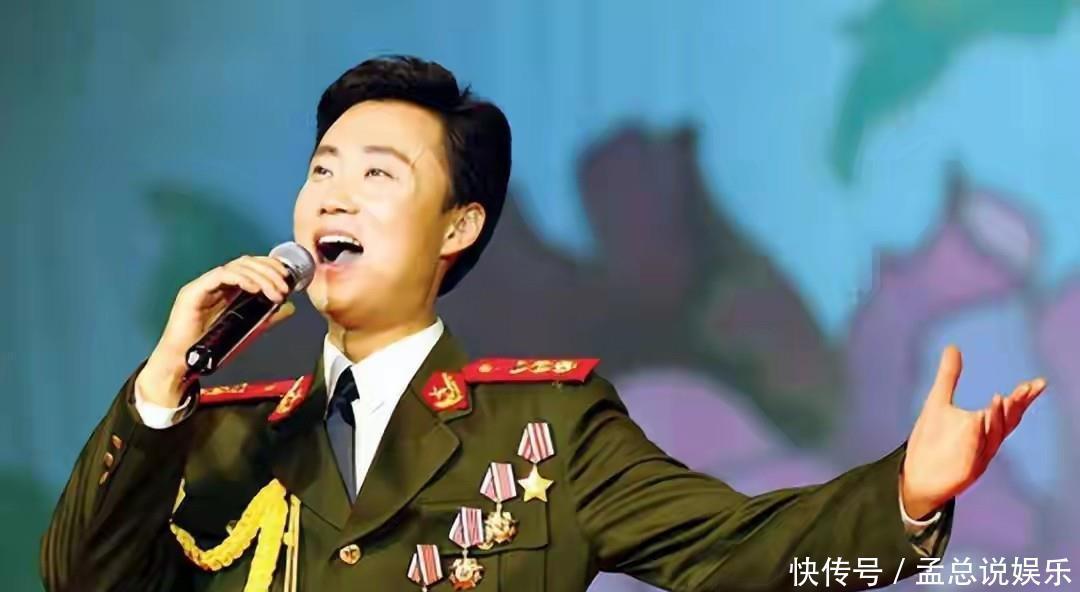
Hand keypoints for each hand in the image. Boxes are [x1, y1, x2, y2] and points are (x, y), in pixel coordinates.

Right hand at [136, 255, 296, 406]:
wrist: (184, 362)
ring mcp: (203, 285)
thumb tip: (290, 306)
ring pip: (235, 267)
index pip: (250, 265)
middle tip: (284, 287)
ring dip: (260, 277)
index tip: (288, 278)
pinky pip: (220, 276)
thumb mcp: (248, 328)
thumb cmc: (212, 345)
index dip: (270, 266)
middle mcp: (215, 281)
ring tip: (275, 293)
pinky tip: (255, 289)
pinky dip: (241, 279)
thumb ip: (267, 316)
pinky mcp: (193, 292)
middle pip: (245, 262)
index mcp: (227, 287)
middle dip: (269, 271)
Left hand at [900, 346, 1045, 518]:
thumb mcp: (937, 402)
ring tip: (1000, 397)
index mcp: (983, 427)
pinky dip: (977, 437)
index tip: (1037, 383)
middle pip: (1006, 423)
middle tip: (1026, 388)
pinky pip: (973, 453)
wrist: (914, 474)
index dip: (1023, 398)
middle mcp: (985, 442)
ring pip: (992, 437)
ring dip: (997, 418)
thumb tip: (953, 347)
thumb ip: (948, 376)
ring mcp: (976, 457)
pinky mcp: (964, 471)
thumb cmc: (930, 440)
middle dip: (1017, 406)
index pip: (1008, 411)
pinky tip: (977, 420)